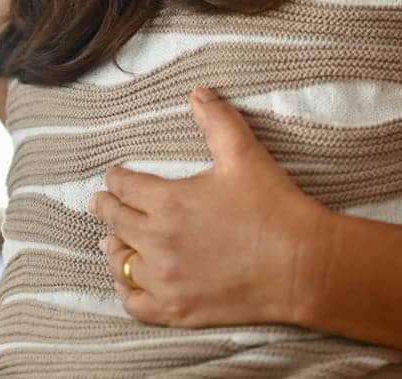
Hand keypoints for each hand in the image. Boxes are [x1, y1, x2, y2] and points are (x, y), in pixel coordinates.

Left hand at [87, 88, 331, 327]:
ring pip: (121, 264)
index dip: (116, 178)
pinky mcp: (178, 310)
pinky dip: (126, 291)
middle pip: (116, 222)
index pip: (125, 187)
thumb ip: (217, 121)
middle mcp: (158, 242)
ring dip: (112, 249)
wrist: (302, 265)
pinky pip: (135, 304)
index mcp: (168, 202)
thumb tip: (198, 92)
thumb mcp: (245, 154)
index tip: (113, 175)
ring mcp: (166, 280)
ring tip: (109, 242)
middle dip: (106, 208)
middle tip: (99, 202)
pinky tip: (127, 282)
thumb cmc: (273, 207)